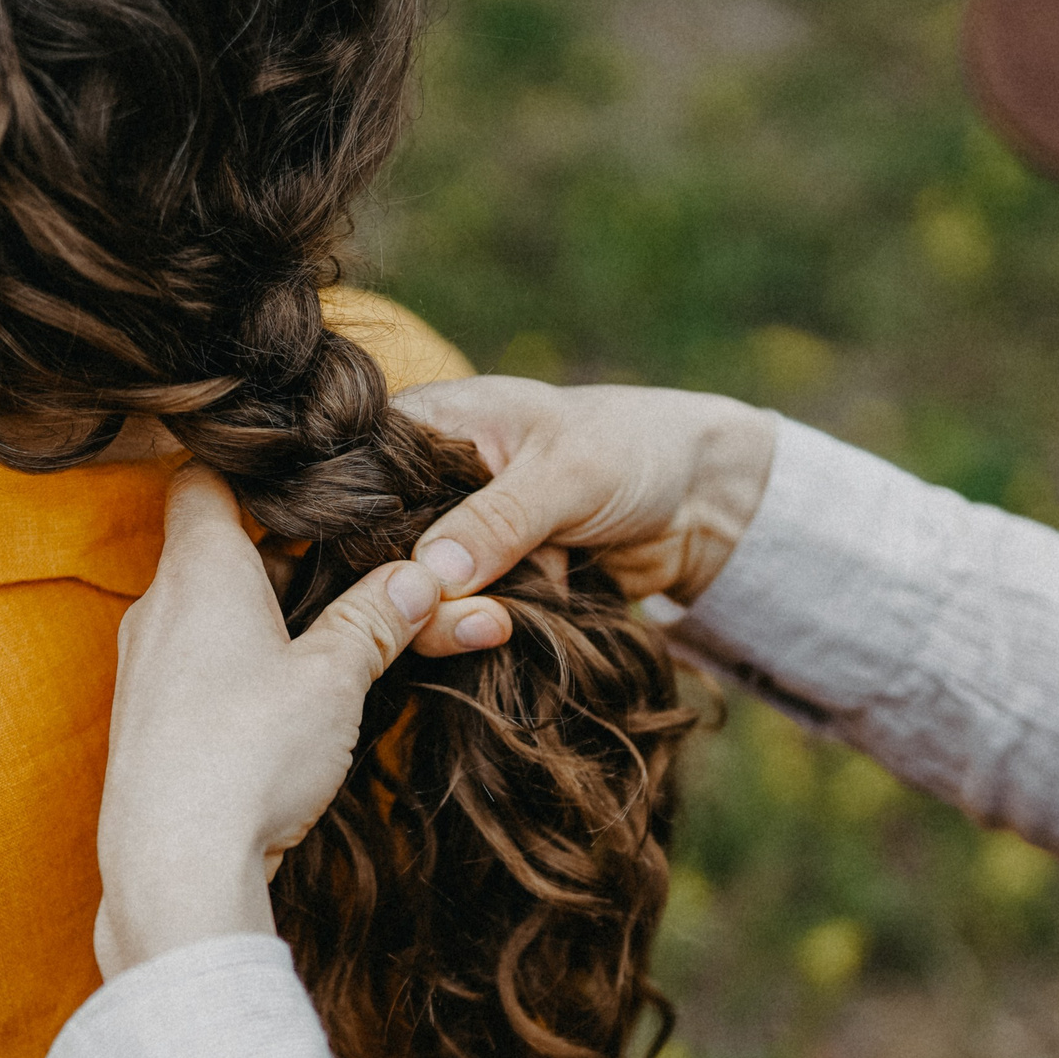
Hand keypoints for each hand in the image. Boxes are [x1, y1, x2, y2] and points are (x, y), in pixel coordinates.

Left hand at [94, 467, 441, 975]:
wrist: (175, 866)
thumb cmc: (248, 755)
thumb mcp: (336, 677)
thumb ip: (377, 618)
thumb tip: (422, 577)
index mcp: (198, 569)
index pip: (207, 477)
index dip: (259, 471)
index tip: (314, 482)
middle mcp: (159, 608)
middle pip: (223, 547)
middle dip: (292, 552)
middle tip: (359, 561)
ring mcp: (147, 668)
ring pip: (216, 611)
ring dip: (276, 614)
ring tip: (344, 633)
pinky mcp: (151, 723)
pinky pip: (203, 666)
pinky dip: (250, 663)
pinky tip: (295, 697)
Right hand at [393, 377, 778, 654]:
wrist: (699, 500)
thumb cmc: (633, 449)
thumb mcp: (567, 474)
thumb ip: (499, 520)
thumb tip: (432, 574)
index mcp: (426, 424)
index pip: (360, 483)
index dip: (366, 537)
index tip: (403, 581)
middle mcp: (424, 483)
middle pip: (380, 553)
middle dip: (421, 595)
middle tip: (484, 614)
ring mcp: (451, 538)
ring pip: (417, 598)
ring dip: (459, 621)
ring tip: (507, 622)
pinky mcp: (481, 584)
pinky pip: (458, 621)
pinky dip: (482, 633)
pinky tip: (514, 630)